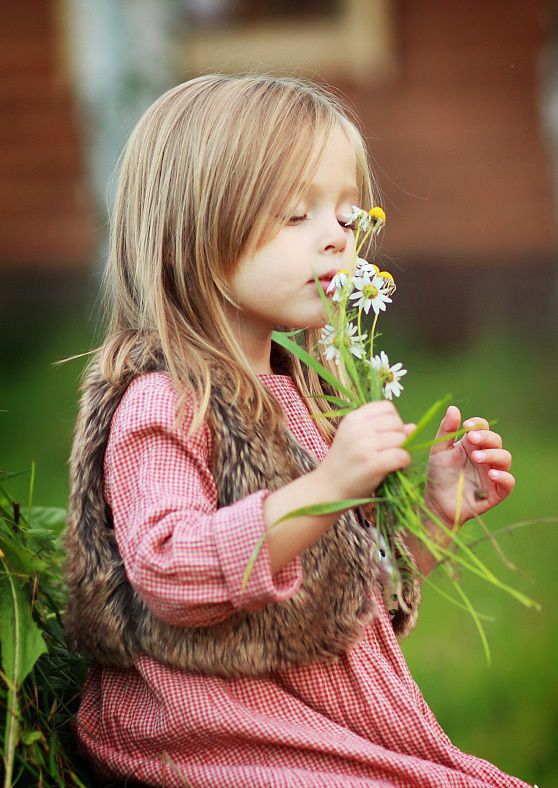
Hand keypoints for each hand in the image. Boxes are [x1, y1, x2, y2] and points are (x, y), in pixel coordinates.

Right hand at [317, 401, 414, 500]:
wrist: (327, 489)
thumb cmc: (344, 464)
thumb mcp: (355, 439)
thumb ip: (381, 430)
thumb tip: (413, 427)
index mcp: (352, 419)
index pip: (386, 407)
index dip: (393, 420)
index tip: (387, 434)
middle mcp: (357, 429)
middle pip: (396, 422)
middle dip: (399, 436)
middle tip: (389, 450)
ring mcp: (364, 446)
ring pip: (401, 439)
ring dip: (401, 451)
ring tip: (388, 460)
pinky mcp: (372, 464)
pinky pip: (401, 456)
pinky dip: (403, 462)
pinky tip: (393, 468)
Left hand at [424, 405, 514, 528]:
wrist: (436, 502)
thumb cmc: (437, 475)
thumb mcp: (438, 451)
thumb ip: (446, 431)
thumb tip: (454, 408)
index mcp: (472, 444)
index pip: (483, 427)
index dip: (478, 424)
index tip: (466, 426)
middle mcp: (485, 456)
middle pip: (496, 440)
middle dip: (486, 438)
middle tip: (471, 440)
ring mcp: (492, 473)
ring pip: (505, 458)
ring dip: (493, 454)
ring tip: (477, 458)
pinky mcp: (497, 491)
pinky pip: (509, 482)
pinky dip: (503, 476)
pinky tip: (491, 474)